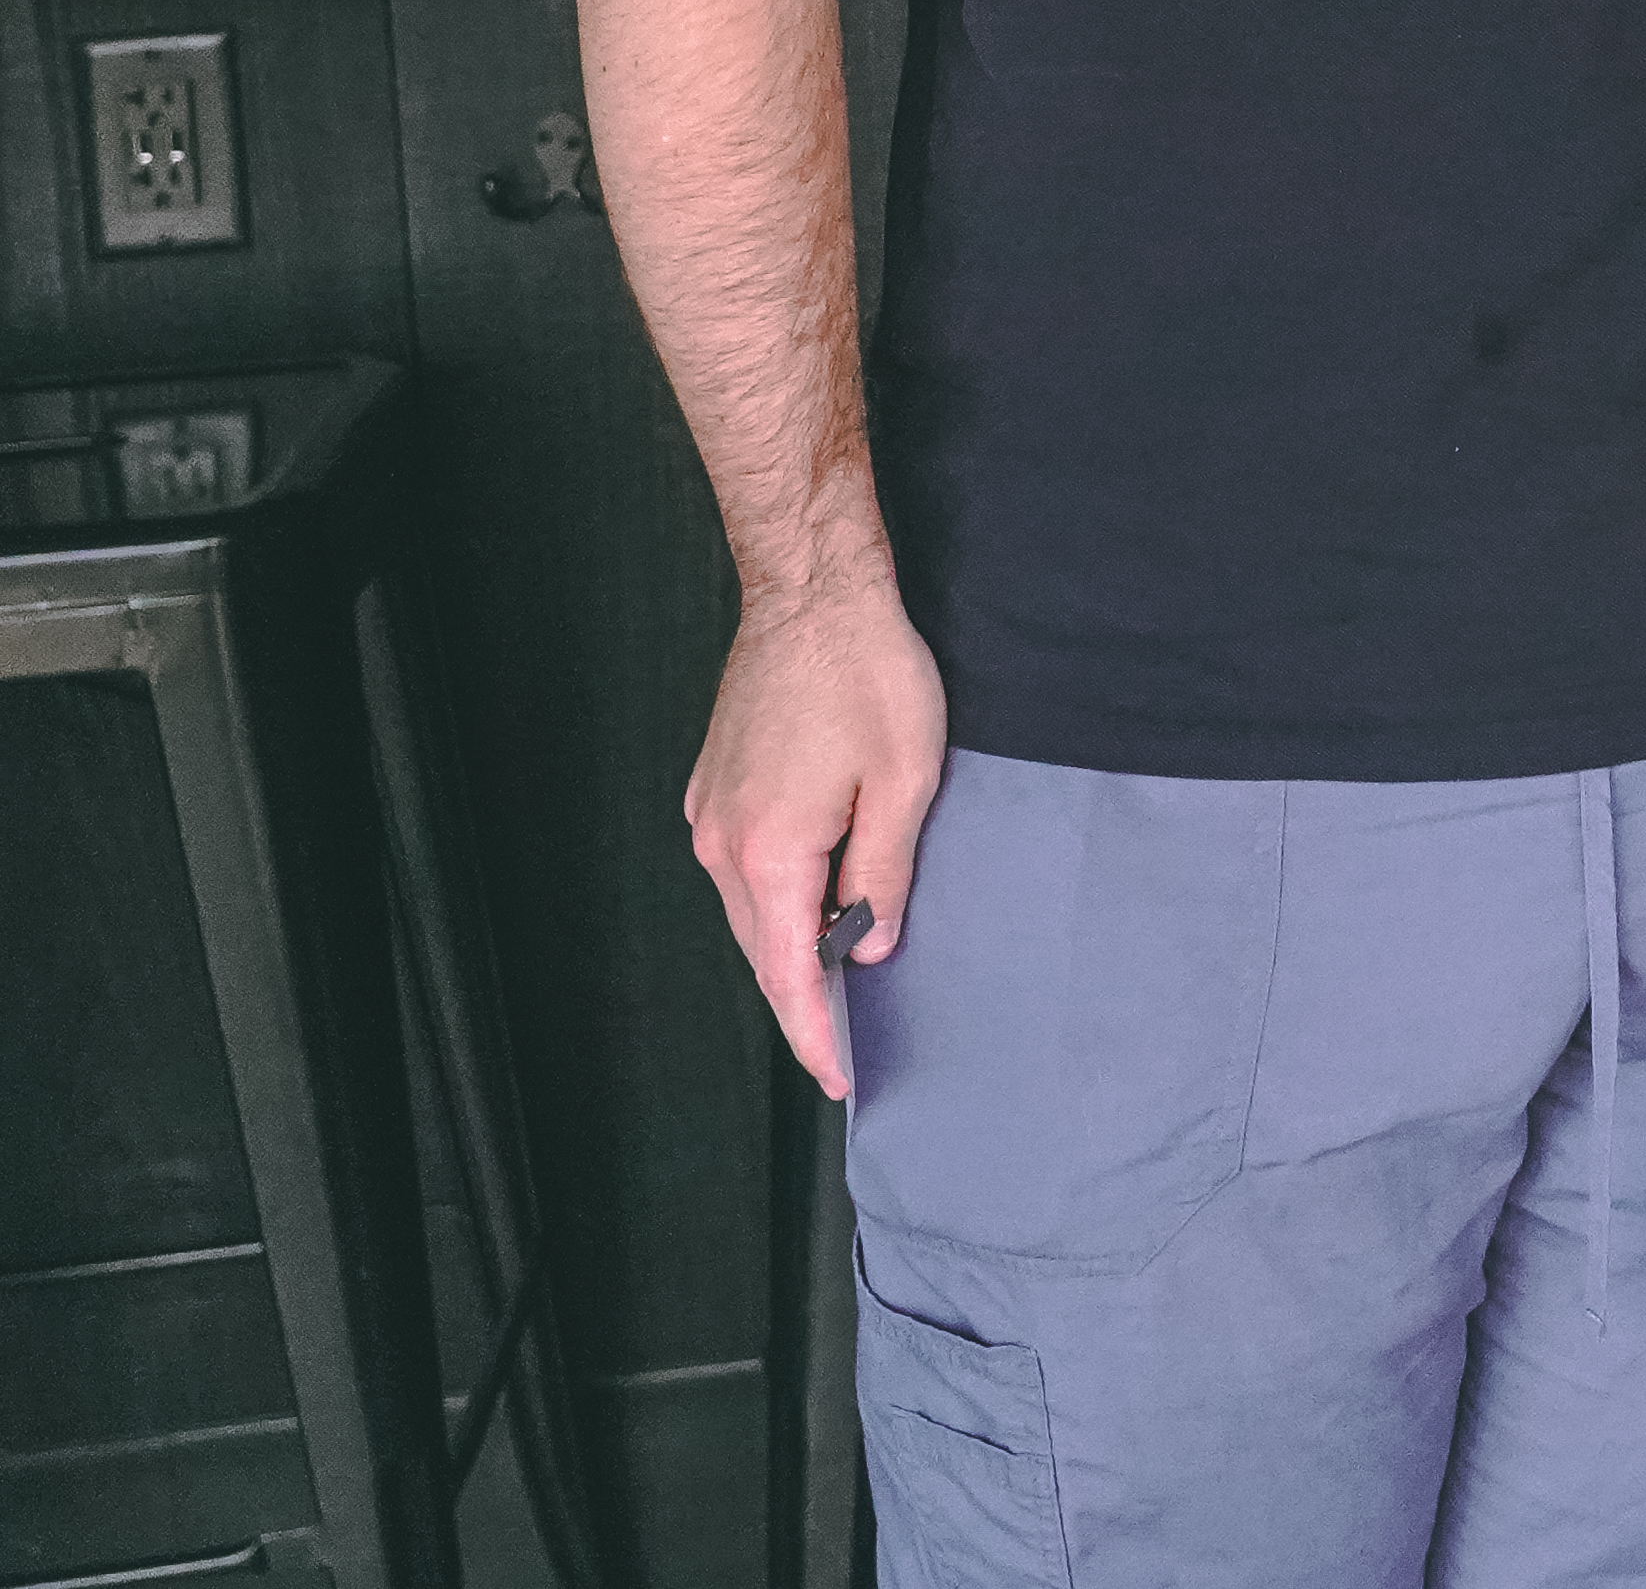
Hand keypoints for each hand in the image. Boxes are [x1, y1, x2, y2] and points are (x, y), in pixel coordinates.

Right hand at [685, 575, 948, 1095]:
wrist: (813, 595)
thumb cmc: (869, 677)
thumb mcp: (905, 781)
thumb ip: (885, 873)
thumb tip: (871, 942)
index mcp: (769, 852)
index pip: (788, 973)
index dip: (814, 1032)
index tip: (837, 1080)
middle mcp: (721, 844)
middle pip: (763, 949)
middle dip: (804, 1000)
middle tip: (848, 1047)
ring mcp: (710, 815)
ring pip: (752, 910)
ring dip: (794, 944)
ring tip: (844, 977)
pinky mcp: (714, 790)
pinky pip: (746, 869)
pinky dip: (781, 899)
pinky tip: (821, 903)